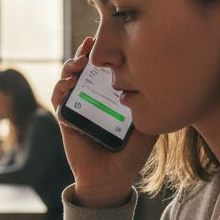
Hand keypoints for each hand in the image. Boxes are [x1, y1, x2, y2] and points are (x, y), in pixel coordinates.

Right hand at [51, 37, 157, 208]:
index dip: (102, 54)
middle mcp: (93, 100)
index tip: (106, 40)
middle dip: (83, 54)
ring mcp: (78, 108)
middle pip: (83, 69)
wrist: (111, 179)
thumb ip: (151, 110)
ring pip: (68, 80)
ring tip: (77, 64)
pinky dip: (60, 89)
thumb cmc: (130, 156)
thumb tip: (161, 86)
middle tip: (88, 46)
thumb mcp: (147, 129)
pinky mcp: (66, 120)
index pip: (104, 70)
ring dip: (69, 68)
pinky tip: (67, 85)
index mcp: (110, 98)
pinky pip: (58, 101)